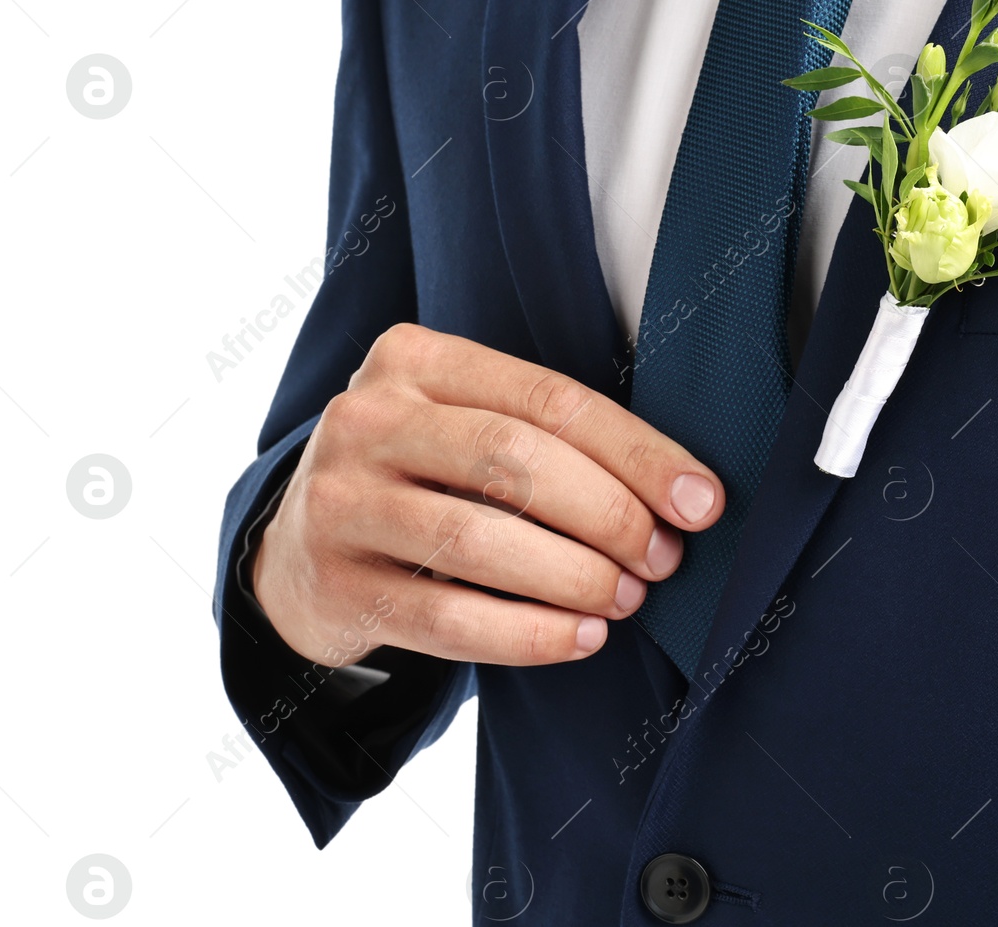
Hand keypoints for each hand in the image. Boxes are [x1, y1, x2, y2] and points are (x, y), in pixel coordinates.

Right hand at [250, 324, 723, 667]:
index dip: (637, 453)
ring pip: (479, 539)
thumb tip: (681, 495)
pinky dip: (527, 633)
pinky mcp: (334, 585)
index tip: (701, 501)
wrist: (296, 554)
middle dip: (609, 514)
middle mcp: (368, 418)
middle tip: (663, 559)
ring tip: (627, 599)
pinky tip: (579, 639)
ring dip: (574, 577)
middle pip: (515, 460)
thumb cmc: (422, 479)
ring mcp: (340, 500)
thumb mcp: (463, 425)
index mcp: (416, 359)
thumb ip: (546, 437)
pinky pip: (446, 617)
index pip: (548, 398)